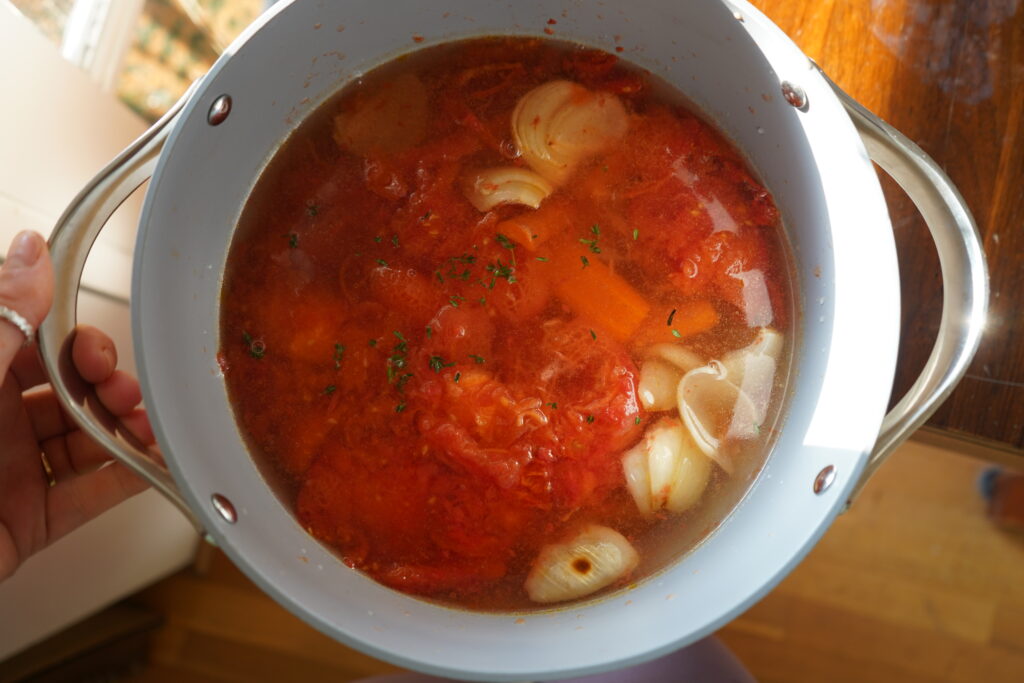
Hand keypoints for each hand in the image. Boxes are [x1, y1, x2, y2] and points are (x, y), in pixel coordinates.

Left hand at [0, 231, 151, 580]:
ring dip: (126, 430)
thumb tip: (29, 251)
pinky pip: (90, 496)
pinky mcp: (27, 523)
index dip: (74, 343)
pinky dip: (129, 480)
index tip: (97, 350)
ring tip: (144, 428)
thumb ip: (2, 318)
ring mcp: (9, 474)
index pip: (35, 344)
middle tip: (123, 392)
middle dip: (108, 387)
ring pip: (86, 440)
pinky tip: (152, 464)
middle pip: (69, 392)